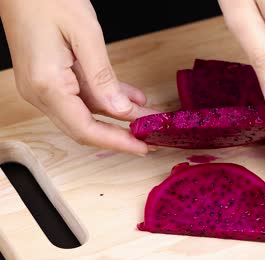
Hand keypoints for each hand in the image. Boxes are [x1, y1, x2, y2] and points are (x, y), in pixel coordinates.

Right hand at [0, 0, 156, 154]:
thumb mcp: (85, 34)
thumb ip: (103, 77)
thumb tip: (120, 110)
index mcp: (46, 84)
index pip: (85, 129)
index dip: (117, 142)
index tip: (143, 147)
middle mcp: (40, 92)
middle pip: (85, 127)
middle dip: (120, 134)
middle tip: (151, 138)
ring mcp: (44, 86)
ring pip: (87, 112)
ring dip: (118, 114)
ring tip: (149, 116)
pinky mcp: (50, 77)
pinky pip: (82, 95)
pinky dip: (107, 97)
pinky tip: (132, 97)